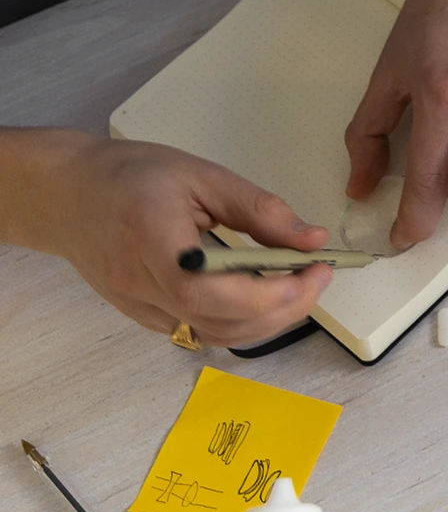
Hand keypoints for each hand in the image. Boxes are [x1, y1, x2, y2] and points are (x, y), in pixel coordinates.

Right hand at [10, 132, 332, 346]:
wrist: (64, 194)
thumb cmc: (128, 175)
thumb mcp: (202, 176)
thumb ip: (259, 210)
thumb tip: (312, 239)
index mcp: (153, 240)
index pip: (211, 290)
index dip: (269, 293)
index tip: (314, 271)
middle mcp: (142, 284)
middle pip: (221, 323)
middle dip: (284, 309)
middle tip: (318, 276)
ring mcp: (140, 307)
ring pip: (215, 336)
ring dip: (267, 321)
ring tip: (297, 285)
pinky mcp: (144, 316)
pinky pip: (199, 331)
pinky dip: (240, 322)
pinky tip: (261, 294)